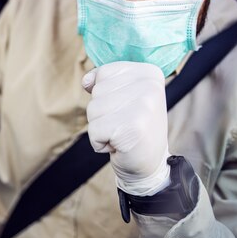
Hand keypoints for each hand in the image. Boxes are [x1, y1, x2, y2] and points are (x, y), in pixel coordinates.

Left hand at [82, 61, 170, 195]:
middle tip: (124, 124)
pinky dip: (99, 142)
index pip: (104, 72)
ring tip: (121, 133)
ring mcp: (143, 105)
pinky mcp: (132, 127)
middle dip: (102, 113)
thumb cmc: (133, 128)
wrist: (150, 165)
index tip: (125, 108)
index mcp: (149, 73)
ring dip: (100, 127)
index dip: (106, 95)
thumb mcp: (124, 96)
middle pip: (97, 92)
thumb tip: (86, 81)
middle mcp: (150, 85)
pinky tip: (119, 145)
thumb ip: (105, 81)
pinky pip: (94, 129)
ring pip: (93, 109)